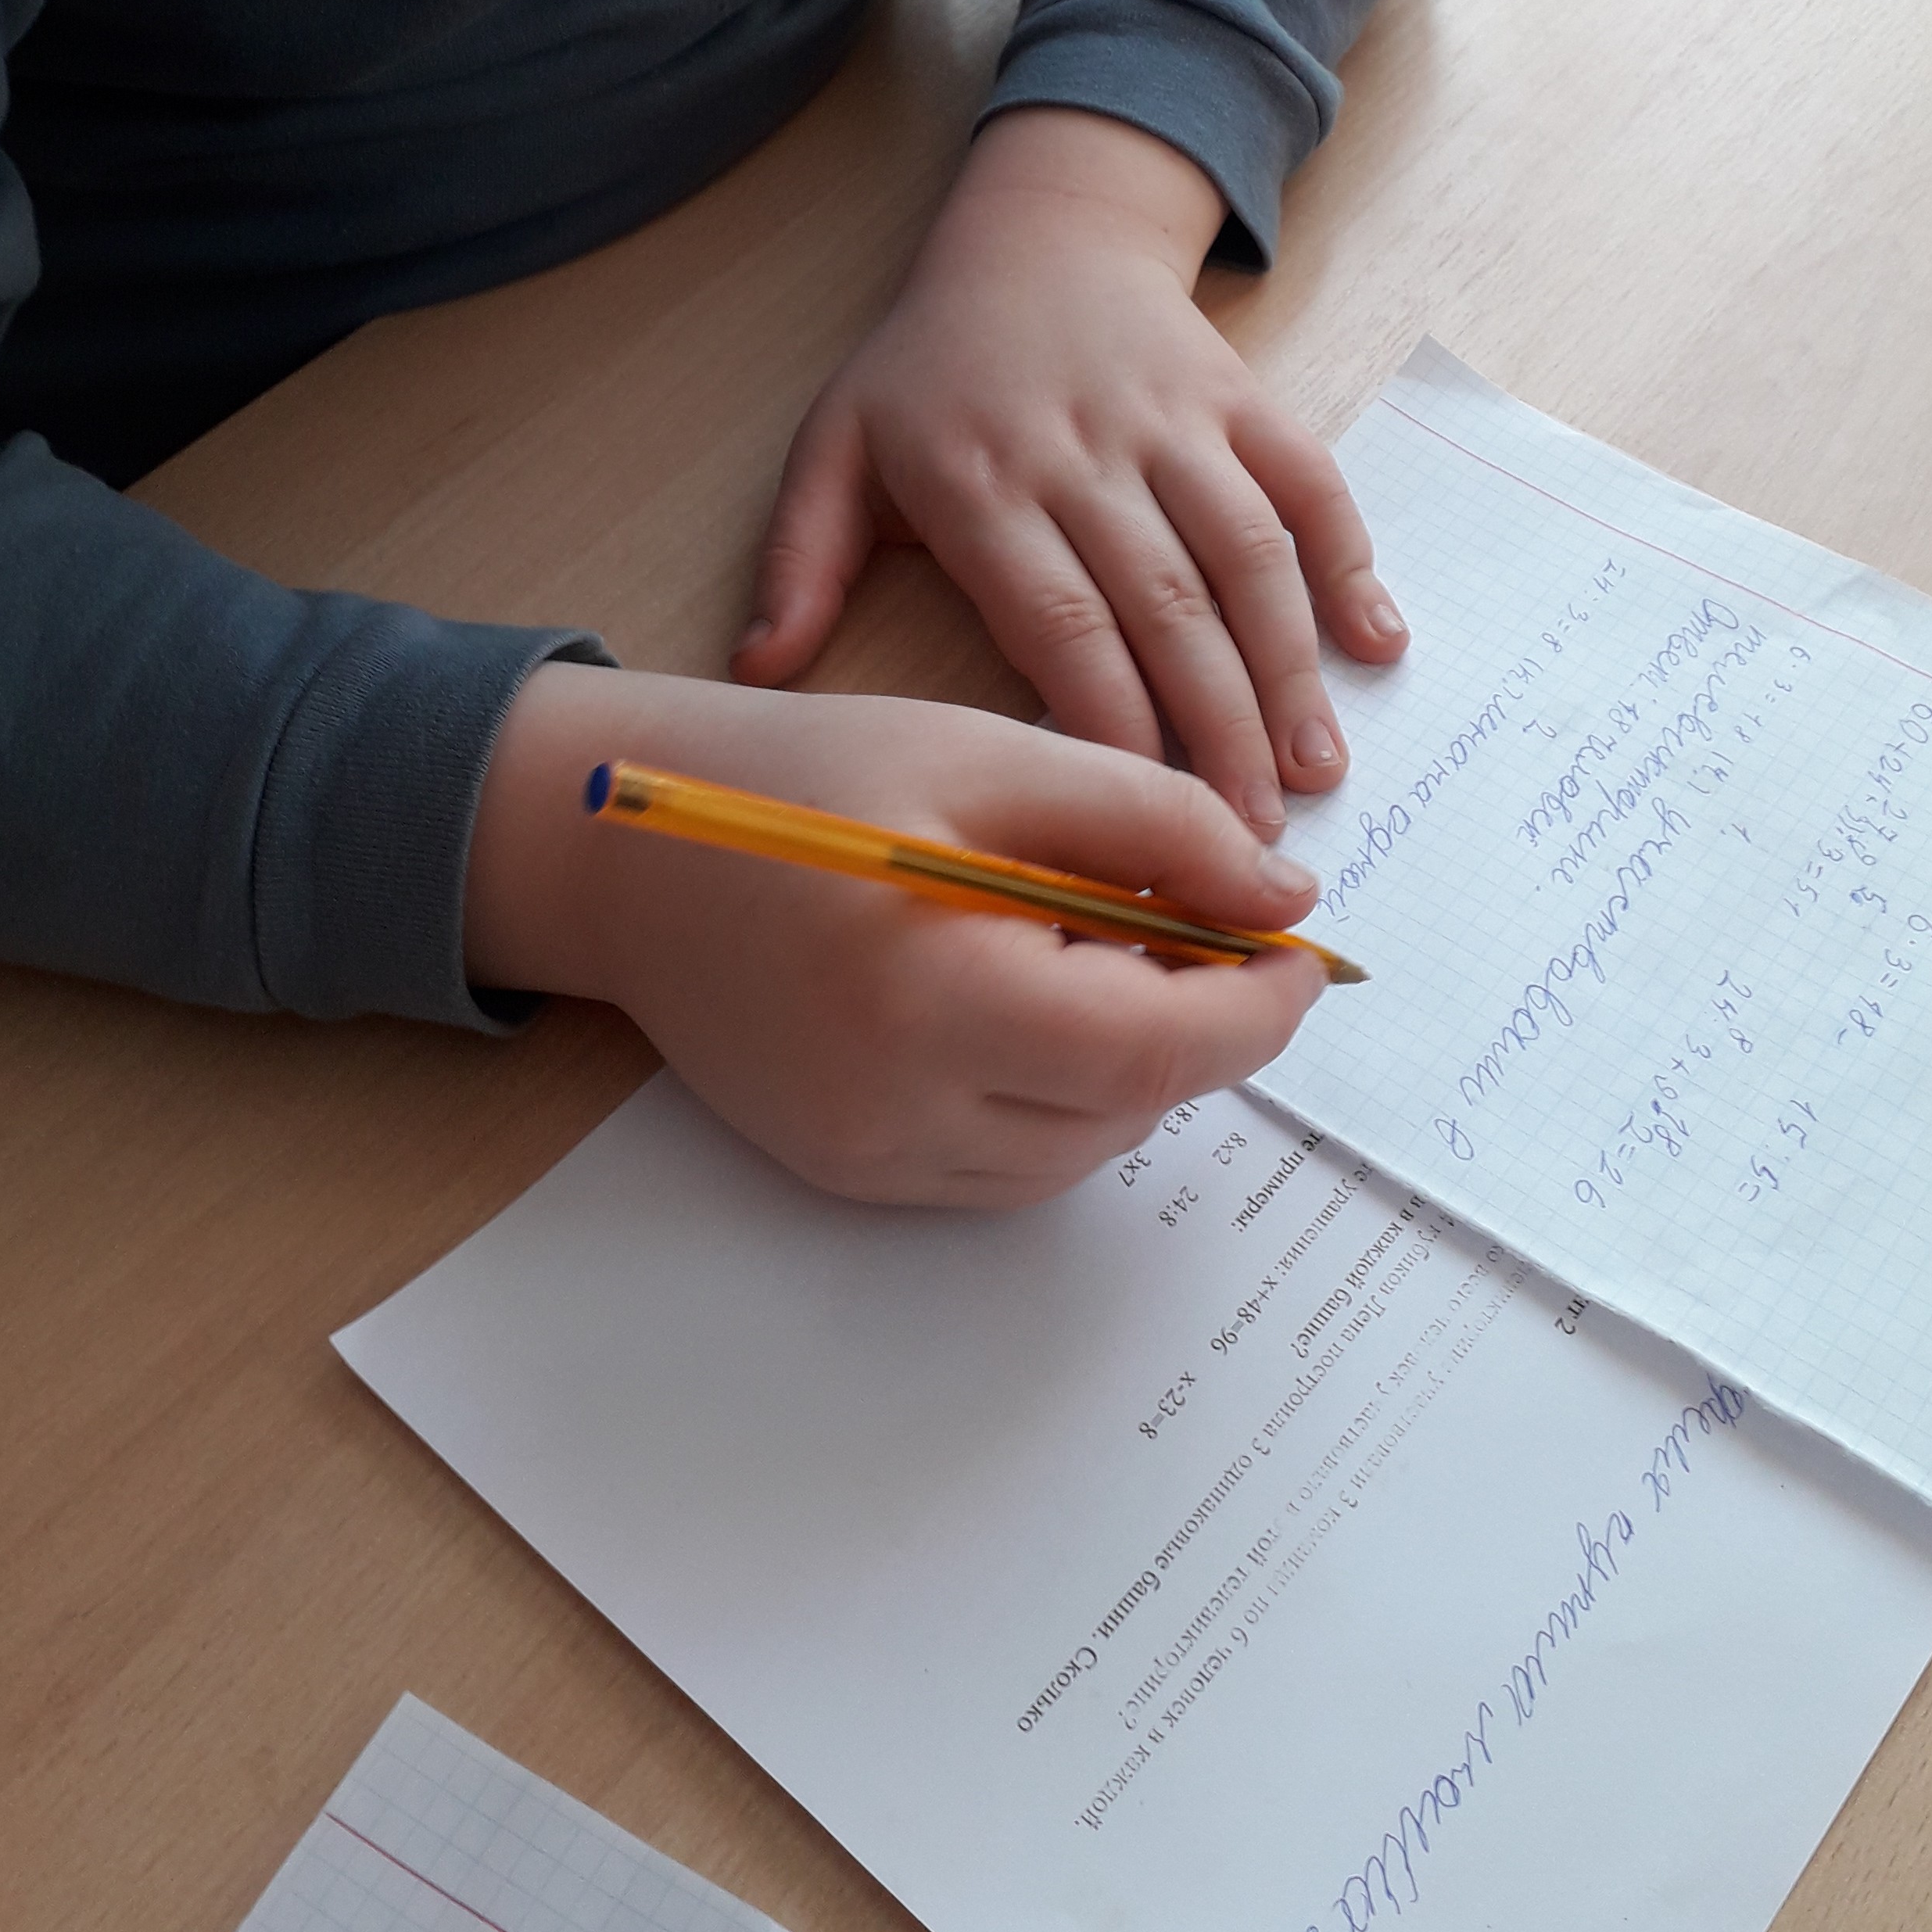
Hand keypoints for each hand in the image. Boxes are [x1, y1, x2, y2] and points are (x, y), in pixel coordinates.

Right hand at [463, 663, 1325, 1206]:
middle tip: (1183, 917)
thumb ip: (1151, 823)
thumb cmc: (810, 777)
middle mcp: (899, 1108)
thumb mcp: (992, 756)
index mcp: (937, 994)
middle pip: (1126, 1108)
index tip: (1299, 950)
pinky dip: (1053, 1095)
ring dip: (1126, 1064)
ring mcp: (868, 1159)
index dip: (1254, 1010)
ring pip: (1078, 1148)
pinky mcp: (848, 1174)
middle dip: (1192, 1024)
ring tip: (1082, 943)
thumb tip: (1283, 899)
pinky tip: (1020, 997)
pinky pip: (1005, 1164)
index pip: (1157, 1050)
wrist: (631, 847)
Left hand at [732, 108, 1407, 834]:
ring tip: (1316, 771)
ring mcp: (1174, 421)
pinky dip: (1351, 560)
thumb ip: (801, 558)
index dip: (1111, 723)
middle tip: (1251, 842)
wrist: (1039, 230)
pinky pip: (1307, 481)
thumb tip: (760, 670)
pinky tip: (1379, 642)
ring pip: (1246, 555)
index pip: (1060, 621)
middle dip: (1215, 731)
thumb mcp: (837, 446)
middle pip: (1165, 606)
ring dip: (1287, 667)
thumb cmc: (931, 365)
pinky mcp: (1240, 397)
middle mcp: (1086, 451)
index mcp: (982, 482)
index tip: (1142, 824)